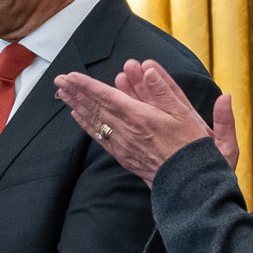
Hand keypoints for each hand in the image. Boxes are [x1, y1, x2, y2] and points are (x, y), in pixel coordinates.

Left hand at [54, 60, 220, 184]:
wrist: (190, 183)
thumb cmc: (193, 148)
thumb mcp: (185, 114)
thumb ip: (165, 91)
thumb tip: (148, 69)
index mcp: (141, 118)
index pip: (107, 97)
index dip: (87, 86)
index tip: (71, 76)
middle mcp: (127, 132)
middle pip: (95, 108)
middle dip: (76, 93)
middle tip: (59, 80)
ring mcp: (123, 145)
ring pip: (95, 122)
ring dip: (77, 105)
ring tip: (63, 94)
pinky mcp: (124, 156)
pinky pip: (100, 137)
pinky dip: (86, 125)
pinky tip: (78, 116)